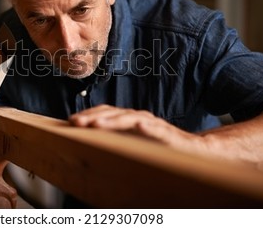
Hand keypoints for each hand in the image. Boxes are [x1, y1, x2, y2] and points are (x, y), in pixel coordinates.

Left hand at [69, 104, 206, 152]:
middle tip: (75, 122)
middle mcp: (138, 118)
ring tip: (95, 124)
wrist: (193, 149)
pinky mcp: (167, 134)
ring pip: (129, 119)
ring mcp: (153, 124)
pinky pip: (156, 129)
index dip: (88, 115)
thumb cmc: (160, 146)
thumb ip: (115, 140)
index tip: (70, 121)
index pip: (105, 113)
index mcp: (128, 120)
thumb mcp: (132, 143)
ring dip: (111, 121)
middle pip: (112, 113)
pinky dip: (147, 126)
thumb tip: (88, 145)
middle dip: (92, 117)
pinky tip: (139, 126)